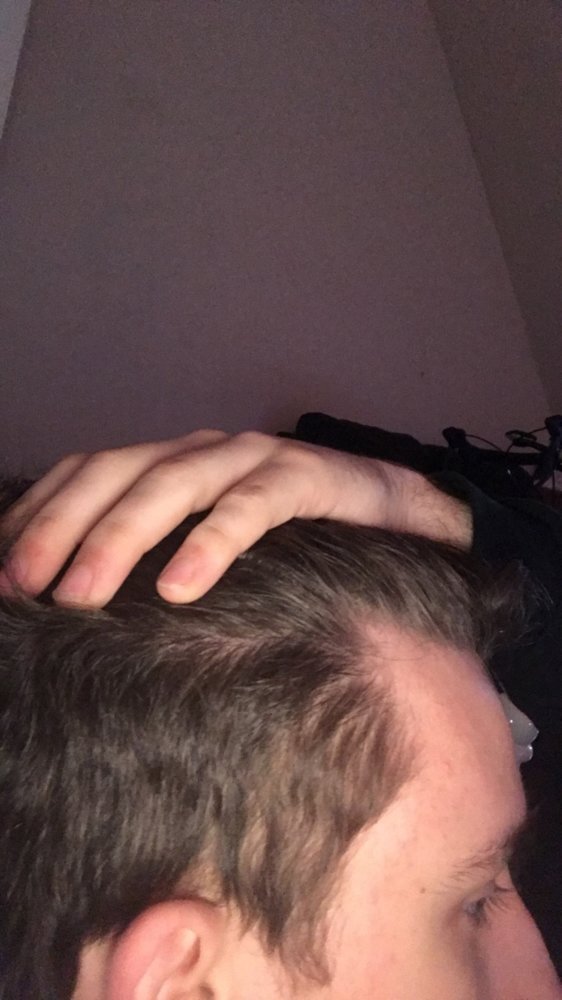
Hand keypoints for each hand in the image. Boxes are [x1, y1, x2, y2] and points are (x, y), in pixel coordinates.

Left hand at [0, 430, 471, 607]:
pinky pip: (249, 507)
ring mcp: (251, 457)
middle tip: (24, 586)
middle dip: (61, 528)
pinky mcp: (302, 476)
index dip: (38, 515)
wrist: (394, 513)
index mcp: (172, 462)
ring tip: (83, 596)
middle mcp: (202, 450)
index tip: (1, 573)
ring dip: (119, 538)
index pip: (87, 472)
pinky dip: (210, 544)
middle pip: (114, 471)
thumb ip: (160, 562)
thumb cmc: (294, 542)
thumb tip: (88, 607)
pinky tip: (181, 589)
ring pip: (171, 483)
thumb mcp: (213, 550)